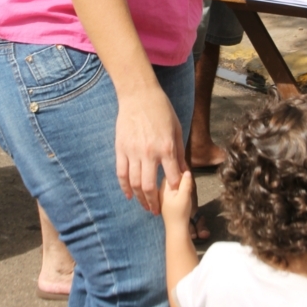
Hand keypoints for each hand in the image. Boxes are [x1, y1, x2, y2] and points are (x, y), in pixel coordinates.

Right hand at [116, 86, 186, 214]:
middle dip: (154, 203)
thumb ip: (179, 152)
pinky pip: (122, 173)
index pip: (172, 178)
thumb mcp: (176, 129)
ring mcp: (133, 152)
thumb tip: (184, 172)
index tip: (176, 198)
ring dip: (140, 198)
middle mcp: (149, 153)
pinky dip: (125, 187)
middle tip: (157, 211)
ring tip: (145, 206)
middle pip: (150, 187)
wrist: (139, 95)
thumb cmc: (161, 110)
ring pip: (135, 183)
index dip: (174, 190)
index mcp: (166, 147)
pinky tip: (129, 195)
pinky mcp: (121, 149)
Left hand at [160, 170, 193, 228]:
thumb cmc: (180, 212)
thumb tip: (186, 170)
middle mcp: (161, 190)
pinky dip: (178, 191)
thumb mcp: (185, 196)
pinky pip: (172, 191)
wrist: (177, 229)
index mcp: (163, 187)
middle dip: (181, 180)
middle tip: (189, 187)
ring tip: (187, 193)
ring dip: (180, 186)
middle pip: (171, 178)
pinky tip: (183, 198)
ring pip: (172, 185)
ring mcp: (162, 196)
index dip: (181, 173)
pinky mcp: (166, 201)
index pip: (171, 172)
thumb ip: (185, 182)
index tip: (188, 179)